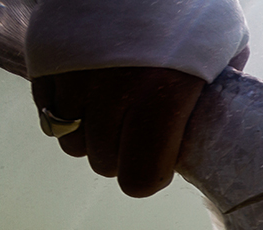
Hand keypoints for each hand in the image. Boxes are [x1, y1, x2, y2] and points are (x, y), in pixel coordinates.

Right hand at [31, 67, 205, 197]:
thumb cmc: (182, 18)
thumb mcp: (216, 51)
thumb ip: (208, 99)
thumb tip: (207, 137)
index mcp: (164, 95)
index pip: (139, 178)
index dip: (148, 176)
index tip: (158, 162)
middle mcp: (114, 90)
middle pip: (103, 163)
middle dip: (121, 153)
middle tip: (138, 127)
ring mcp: (74, 75)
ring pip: (71, 143)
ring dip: (90, 134)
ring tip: (111, 107)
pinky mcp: (45, 60)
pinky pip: (46, 112)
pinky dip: (62, 110)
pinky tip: (86, 93)